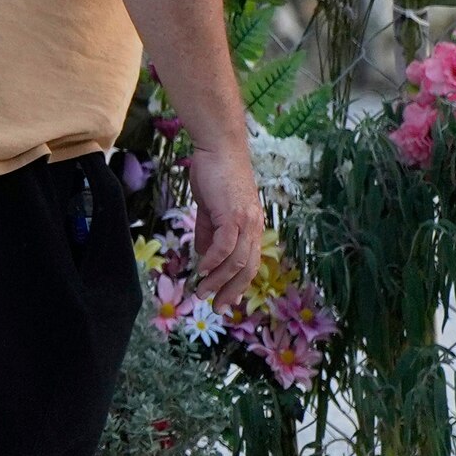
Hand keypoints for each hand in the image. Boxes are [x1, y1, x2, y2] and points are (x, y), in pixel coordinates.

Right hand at [175, 123, 266, 300]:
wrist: (219, 149)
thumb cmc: (215, 173)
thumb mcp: (210, 209)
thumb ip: (208, 232)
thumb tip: (204, 256)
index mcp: (251, 226)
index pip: (249, 262)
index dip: (238, 284)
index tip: (224, 299)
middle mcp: (254, 227)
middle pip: (248, 268)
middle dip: (231, 290)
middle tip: (216, 306)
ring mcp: (246, 222)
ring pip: (237, 261)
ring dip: (219, 280)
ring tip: (203, 291)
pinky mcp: (233, 215)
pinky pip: (225, 246)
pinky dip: (213, 261)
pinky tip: (201, 269)